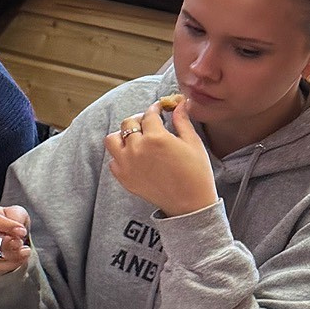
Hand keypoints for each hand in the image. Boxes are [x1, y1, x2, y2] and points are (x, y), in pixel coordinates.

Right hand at [0, 203, 30, 272]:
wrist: (10, 239)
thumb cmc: (10, 222)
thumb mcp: (17, 213)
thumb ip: (17, 217)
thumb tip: (18, 230)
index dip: (6, 225)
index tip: (22, 231)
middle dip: (2, 241)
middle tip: (19, 242)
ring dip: (10, 254)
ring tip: (24, 250)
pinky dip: (11, 264)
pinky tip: (20, 257)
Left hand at [106, 96, 217, 218]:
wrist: (189, 204)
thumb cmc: (196, 173)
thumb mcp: (193, 143)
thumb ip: (182, 121)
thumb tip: (180, 103)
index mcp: (156, 137)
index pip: (149, 114)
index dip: (156, 109)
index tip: (160, 109)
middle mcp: (137, 149)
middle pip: (128, 123)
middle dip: (140, 119)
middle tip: (149, 124)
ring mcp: (127, 164)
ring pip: (112, 140)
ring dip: (122, 135)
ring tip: (136, 139)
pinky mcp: (123, 178)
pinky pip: (113, 160)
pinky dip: (120, 156)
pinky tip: (134, 157)